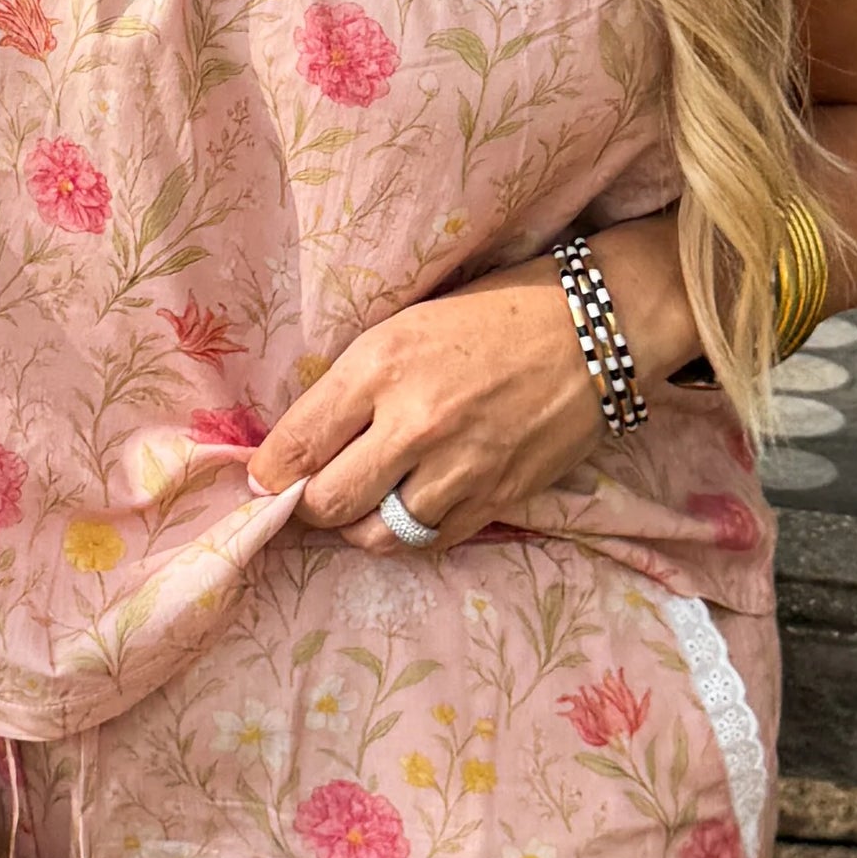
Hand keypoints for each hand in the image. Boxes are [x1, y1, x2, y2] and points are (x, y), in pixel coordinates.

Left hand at [248, 221, 697, 555]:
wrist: (593, 327)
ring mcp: (458, 468)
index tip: (263, 480)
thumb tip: (302, 443)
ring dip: (358, 526)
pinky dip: (410, 535)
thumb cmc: (492, 315)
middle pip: (326, 503)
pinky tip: (410, 509)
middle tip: (309, 495)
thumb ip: (353, 385)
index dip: (267, 474)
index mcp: (380, 366)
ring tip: (361, 505)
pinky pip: (430, 542)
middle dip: (307, 506)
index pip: (296, 444)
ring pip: (375, 535)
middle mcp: (413, 423)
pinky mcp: (497, 498)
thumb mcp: (405, 328)